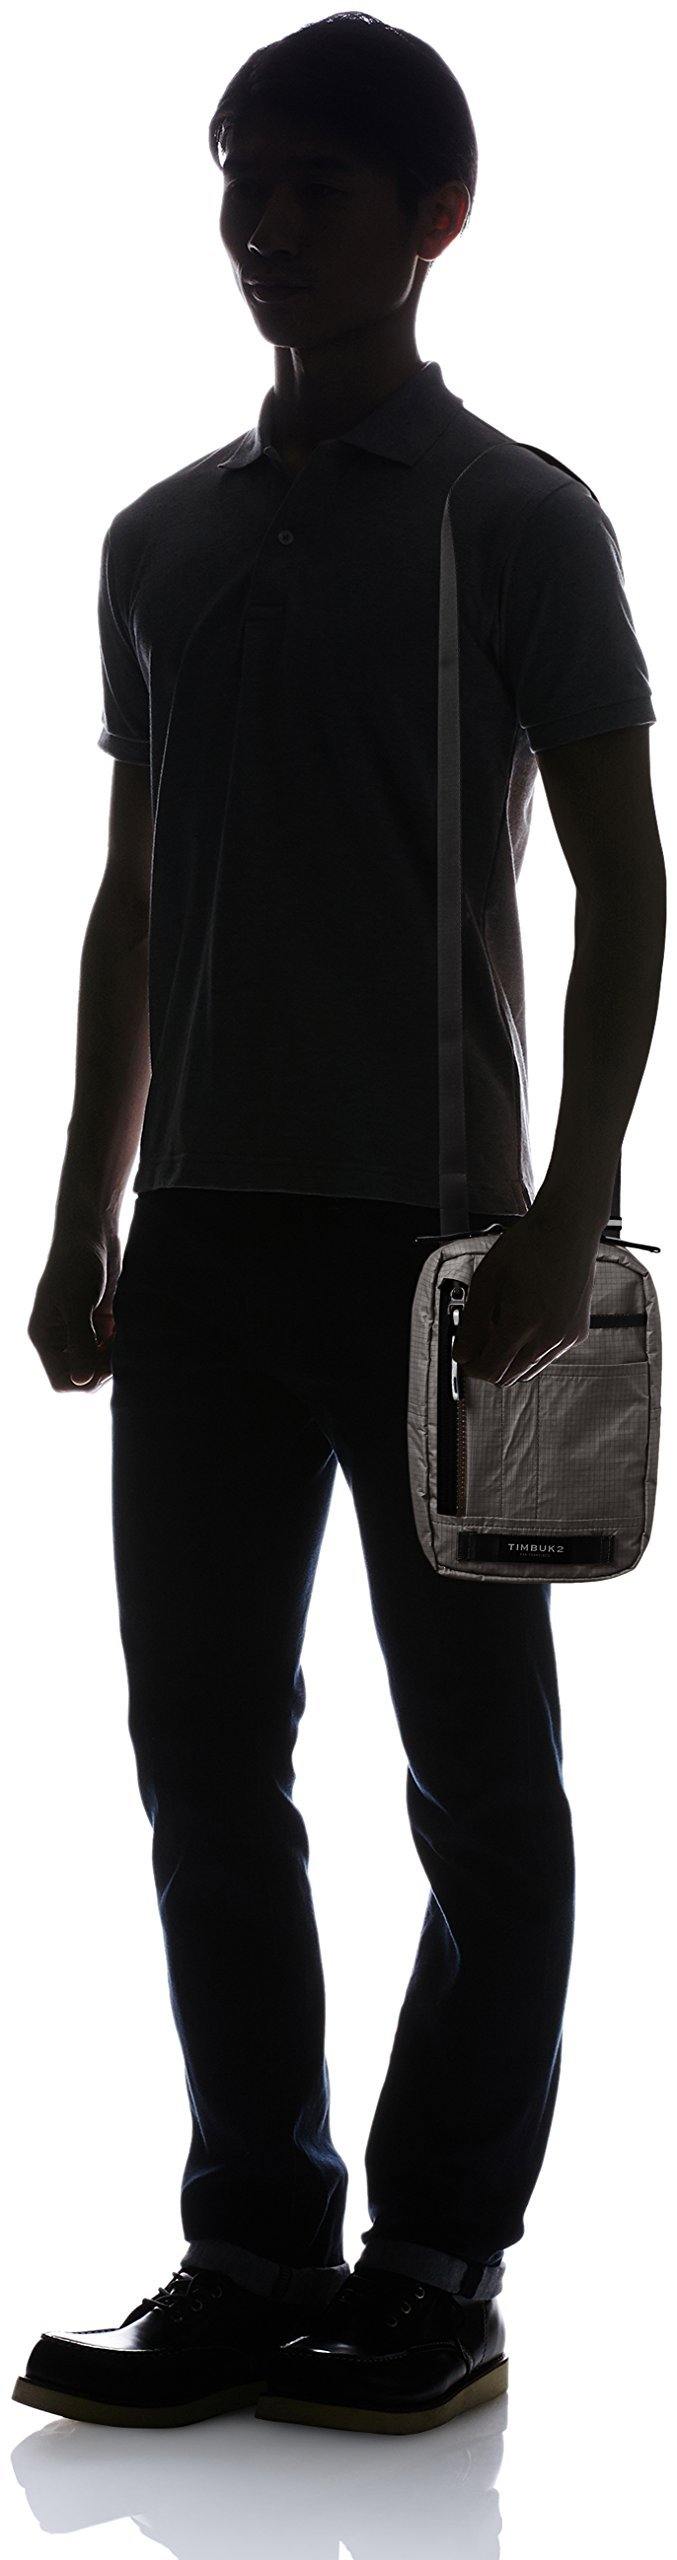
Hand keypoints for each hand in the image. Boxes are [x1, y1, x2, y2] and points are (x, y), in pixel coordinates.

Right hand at [27, 1216, 121, 1392]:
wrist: (93, 1232)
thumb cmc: (77, 1263)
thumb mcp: (77, 1303)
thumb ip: (79, 1342)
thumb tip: (81, 1380)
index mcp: (45, 1337)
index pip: (62, 1381)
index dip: (86, 1380)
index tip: (106, 1361)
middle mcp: (60, 1338)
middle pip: (82, 1376)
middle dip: (103, 1368)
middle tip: (119, 1346)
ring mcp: (80, 1331)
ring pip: (99, 1364)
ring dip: (114, 1356)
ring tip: (123, 1334)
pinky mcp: (98, 1322)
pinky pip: (110, 1347)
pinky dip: (121, 1343)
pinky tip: (126, 1326)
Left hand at [452, 1206, 599, 1387]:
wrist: (568, 1229)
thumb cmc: (527, 1246)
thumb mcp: (486, 1280)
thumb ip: (471, 1322)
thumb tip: (461, 1354)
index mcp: (523, 1322)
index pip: (491, 1370)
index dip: (472, 1367)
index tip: (465, 1354)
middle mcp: (549, 1336)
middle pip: (508, 1377)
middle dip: (488, 1363)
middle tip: (479, 1339)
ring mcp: (566, 1337)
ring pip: (528, 1370)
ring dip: (510, 1358)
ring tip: (503, 1325)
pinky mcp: (577, 1333)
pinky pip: (548, 1356)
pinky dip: (532, 1349)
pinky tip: (526, 1321)